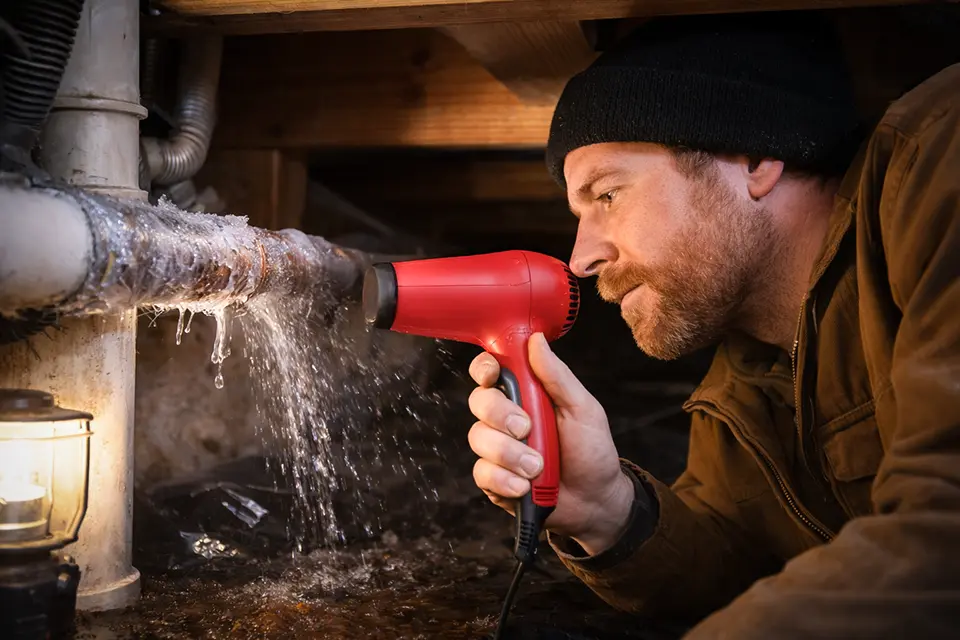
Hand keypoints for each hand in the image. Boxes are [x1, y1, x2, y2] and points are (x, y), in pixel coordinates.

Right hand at [467, 332, 634, 554]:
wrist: (596, 502)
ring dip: (509, 454)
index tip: (493, 375)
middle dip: (500, 415)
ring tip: (538, 467)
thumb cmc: (591, 451)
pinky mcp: (494, 478)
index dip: (484, 368)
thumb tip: (536, 340)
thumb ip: (557, 376)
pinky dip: (504, 480)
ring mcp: (497, 448)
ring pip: (478, 438)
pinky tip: (524, 486)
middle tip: (527, 428)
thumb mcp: (583, 409)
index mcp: (526, 393)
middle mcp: (505, 417)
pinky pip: (482, 473)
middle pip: (479, 401)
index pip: (491, 370)